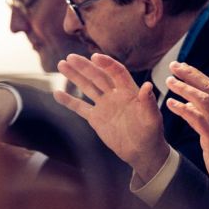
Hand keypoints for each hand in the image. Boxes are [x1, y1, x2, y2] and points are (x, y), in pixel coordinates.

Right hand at [54, 53, 168, 181]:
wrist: (141, 152)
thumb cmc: (151, 134)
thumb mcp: (152, 118)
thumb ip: (148, 102)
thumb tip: (148, 86)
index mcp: (129, 91)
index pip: (117, 72)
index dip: (107, 64)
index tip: (95, 57)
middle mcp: (115, 94)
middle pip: (97, 76)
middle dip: (84, 66)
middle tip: (70, 57)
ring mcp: (104, 105)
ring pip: (87, 87)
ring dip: (74, 76)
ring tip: (61, 64)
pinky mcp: (95, 118)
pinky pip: (79, 107)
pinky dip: (68, 101)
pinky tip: (56, 93)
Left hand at [164, 62, 208, 191]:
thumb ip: (205, 116)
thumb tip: (188, 102)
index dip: (196, 74)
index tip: (181, 66)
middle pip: (208, 87)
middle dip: (189, 75)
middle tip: (173, 66)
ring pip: (203, 100)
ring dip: (184, 89)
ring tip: (169, 82)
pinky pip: (197, 119)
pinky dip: (183, 109)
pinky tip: (171, 104)